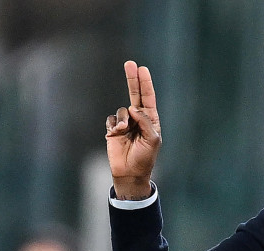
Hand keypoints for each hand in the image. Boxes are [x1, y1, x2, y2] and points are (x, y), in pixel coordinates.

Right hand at [105, 61, 161, 199]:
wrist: (130, 172)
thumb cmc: (145, 158)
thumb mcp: (152, 139)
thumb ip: (145, 121)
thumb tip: (133, 108)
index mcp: (150, 120)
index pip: (148, 98)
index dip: (145, 83)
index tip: (142, 69)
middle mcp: (138, 119)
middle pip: (134, 94)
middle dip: (132, 80)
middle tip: (129, 63)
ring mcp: (125, 124)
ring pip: (121, 110)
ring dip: (123, 119)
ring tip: (124, 131)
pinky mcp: (112, 130)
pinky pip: (111, 119)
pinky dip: (114, 125)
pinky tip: (116, 134)